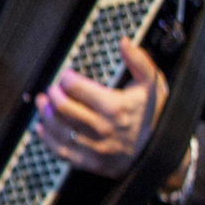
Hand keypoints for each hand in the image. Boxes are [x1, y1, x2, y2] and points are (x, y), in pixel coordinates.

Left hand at [37, 40, 168, 178]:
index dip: (66, 78)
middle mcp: (103, 128)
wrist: (161, 152)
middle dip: (52, 94)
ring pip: (57, 128)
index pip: (75, 87)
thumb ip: (139, 62)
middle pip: (62, 107)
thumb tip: (124, 42)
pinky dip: (46, 137)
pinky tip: (42, 126)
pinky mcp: (90, 163)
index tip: (66, 76)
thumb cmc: (151, 114)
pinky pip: (60, 150)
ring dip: (45, 112)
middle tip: (52, 89)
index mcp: (115, 107)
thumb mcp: (151, 85)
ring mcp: (95, 148)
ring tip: (43, 103)